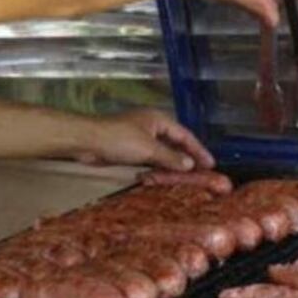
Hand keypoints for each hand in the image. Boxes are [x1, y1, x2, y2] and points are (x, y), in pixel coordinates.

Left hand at [77, 109, 214, 170]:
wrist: (87, 141)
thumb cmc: (118, 139)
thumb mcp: (149, 149)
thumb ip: (171, 157)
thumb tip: (190, 165)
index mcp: (159, 120)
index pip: (185, 136)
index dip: (199, 150)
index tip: (211, 164)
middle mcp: (152, 126)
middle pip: (176, 143)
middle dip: (188, 158)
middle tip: (202, 172)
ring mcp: (141, 137)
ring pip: (164, 152)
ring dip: (174, 164)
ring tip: (187, 177)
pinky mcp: (131, 149)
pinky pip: (152, 158)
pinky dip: (160, 167)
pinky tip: (165, 176)